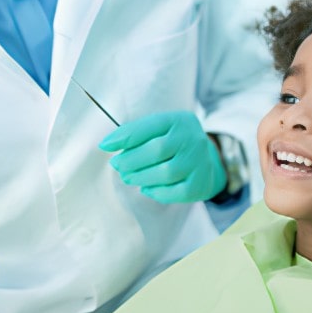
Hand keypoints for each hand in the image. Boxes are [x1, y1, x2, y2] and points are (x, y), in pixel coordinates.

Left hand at [98, 111, 226, 203]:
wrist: (205, 161)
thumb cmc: (172, 143)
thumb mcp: (159, 130)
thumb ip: (136, 133)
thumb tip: (107, 144)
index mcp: (179, 120)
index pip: (148, 127)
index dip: (124, 137)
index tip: (105, 146)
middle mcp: (192, 138)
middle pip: (156, 150)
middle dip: (131, 160)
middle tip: (117, 165)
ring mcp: (199, 162)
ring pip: (165, 173)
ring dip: (140, 177)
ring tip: (128, 177)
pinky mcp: (200, 183)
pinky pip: (175, 192)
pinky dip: (156, 192)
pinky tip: (146, 188)